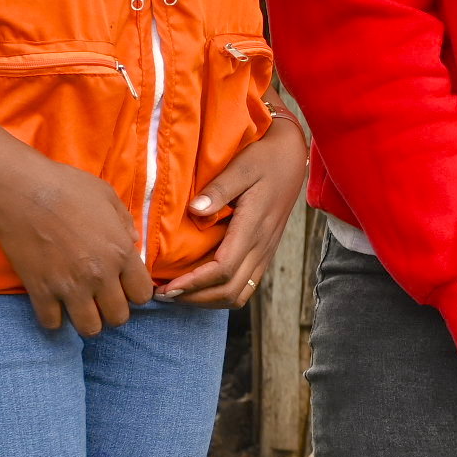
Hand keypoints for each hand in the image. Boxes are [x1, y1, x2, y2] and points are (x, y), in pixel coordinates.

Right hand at [0, 152, 155, 335]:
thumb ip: (124, 222)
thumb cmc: (66, 186)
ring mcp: (70, 286)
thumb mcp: (107, 196)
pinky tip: (52, 304)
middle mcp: (100, 275)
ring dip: (87, 319)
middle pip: (119, 317)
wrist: (21, 190)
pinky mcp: (40, 291)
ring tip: (79, 305)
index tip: (122, 286)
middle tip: (100, 298)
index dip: (133, 292)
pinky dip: (53, 317)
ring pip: (90, 328)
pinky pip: (52, 323)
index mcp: (121, 252)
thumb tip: (132, 241)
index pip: (143, 295)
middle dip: (112, 310)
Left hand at [158, 114, 309, 305]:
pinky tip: (199, 284)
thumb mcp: (241, 166)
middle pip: (230, 291)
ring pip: (239, 294)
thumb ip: (219, 190)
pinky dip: (220, 292)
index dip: (194, 284)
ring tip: (179, 294)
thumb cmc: (264, 157)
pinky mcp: (264, 251)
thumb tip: (194, 211)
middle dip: (195, 298)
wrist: (292, 156)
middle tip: (163, 294)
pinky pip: (245, 285)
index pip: (223, 269)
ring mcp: (265, 251)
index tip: (167, 287)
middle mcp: (262, 246)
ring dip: (208, 300)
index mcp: (254, 227)